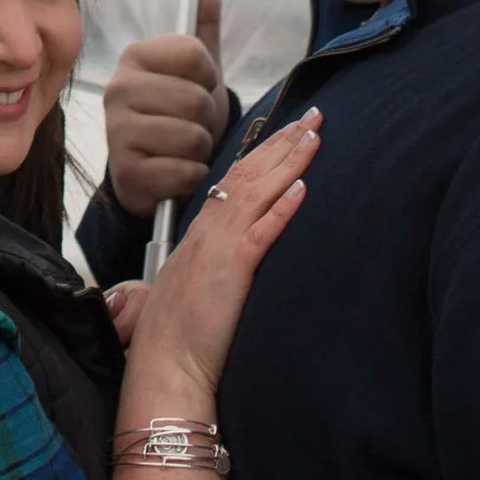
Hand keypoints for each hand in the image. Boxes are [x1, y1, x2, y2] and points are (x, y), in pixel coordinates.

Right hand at [104, 0, 229, 218]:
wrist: (155, 173)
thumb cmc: (178, 115)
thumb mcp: (196, 72)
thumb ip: (203, 25)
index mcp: (135, 56)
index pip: (195, 54)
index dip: (210, 76)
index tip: (200, 87)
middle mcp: (117, 88)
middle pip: (196, 98)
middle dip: (207, 119)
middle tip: (191, 124)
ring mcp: (117, 132)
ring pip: (192, 137)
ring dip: (200, 150)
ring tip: (183, 149)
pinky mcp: (126, 173)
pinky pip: (183, 172)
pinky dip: (192, 177)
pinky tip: (176, 173)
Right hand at [115, 109, 320, 415]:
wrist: (164, 364)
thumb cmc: (177, 334)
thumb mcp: (194, 284)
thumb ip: (212, 260)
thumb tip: (230, 252)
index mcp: (202, 231)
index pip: (236, 178)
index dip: (264, 151)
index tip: (289, 130)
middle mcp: (210, 229)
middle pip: (250, 173)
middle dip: (284, 141)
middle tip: (314, 115)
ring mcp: (220, 246)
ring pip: (258, 191)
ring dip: (289, 161)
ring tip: (314, 136)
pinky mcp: (234, 269)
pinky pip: (261, 231)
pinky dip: (283, 207)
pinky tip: (303, 188)